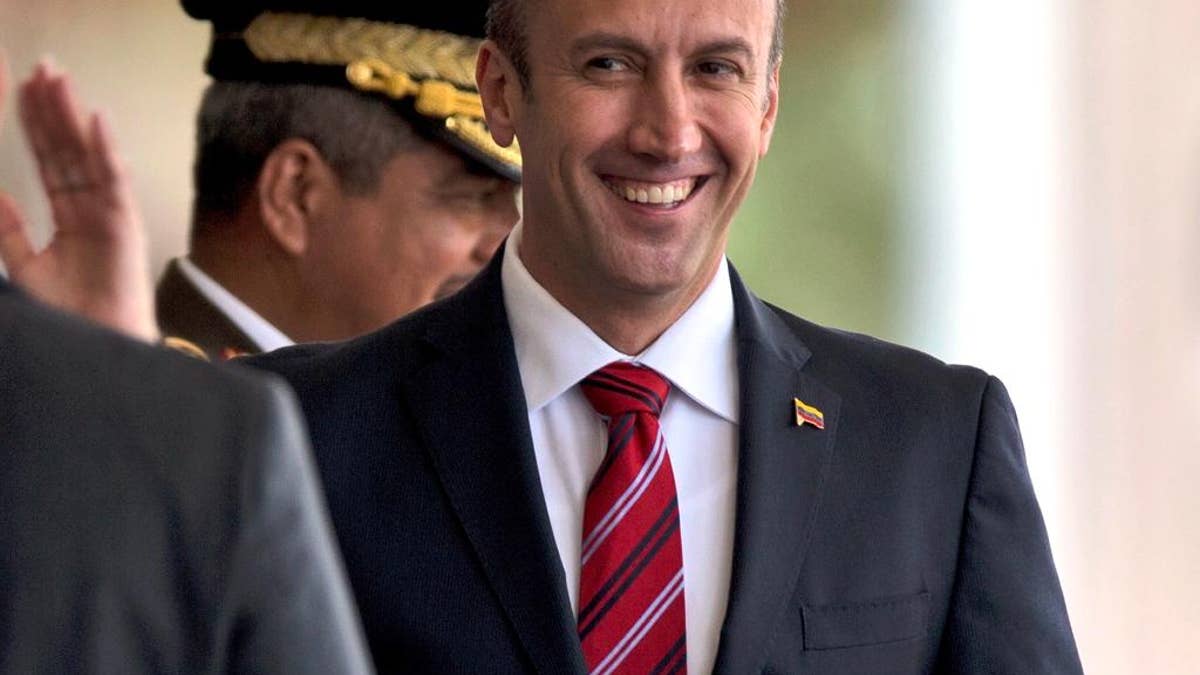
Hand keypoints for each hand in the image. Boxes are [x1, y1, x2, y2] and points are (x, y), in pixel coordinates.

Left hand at [0, 53, 157, 341]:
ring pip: (88, 155)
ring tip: (58, 80)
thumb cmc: (73, 314)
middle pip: (68, 150)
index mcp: (69, 217)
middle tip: (41, 69)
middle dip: (53, 109)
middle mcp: (91, 208)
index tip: (19, 90)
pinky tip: (95, 120)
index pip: (49, 161)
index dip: (35, 125)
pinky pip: (115, 180)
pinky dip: (106, 149)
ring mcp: (110, 213)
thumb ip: (10, 229)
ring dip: (74, 116)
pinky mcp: (125, 223)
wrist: (99, 345)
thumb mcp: (26, 265)